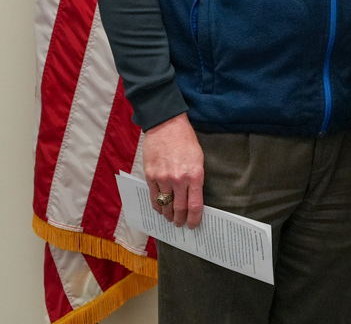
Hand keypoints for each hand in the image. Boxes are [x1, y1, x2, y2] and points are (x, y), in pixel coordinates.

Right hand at [143, 113, 204, 227]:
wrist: (166, 125)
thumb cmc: (186, 140)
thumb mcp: (199, 159)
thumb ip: (196, 178)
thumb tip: (194, 197)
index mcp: (195, 175)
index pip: (195, 205)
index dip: (194, 218)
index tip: (193, 224)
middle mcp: (179, 179)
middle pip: (179, 208)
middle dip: (180, 219)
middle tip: (180, 225)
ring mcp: (163, 178)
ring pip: (165, 204)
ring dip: (168, 214)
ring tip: (170, 219)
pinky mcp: (150, 175)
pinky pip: (153, 197)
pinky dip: (157, 206)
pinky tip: (160, 209)